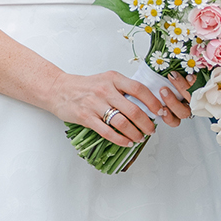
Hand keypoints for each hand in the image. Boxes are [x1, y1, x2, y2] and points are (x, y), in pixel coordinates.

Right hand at [52, 71, 185, 145]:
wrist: (59, 89)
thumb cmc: (85, 86)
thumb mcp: (106, 80)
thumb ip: (123, 89)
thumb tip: (146, 104)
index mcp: (113, 78)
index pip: (139, 89)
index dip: (153, 102)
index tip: (161, 111)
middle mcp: (105, 90)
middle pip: (133, 109)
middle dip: (147, 123)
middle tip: (151, 130)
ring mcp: (95, 104)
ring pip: (122, 123)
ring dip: (135, 133)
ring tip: (139, 138)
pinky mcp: (86, 117)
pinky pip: (107, 132)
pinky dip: (120, 140)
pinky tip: (126, 142)